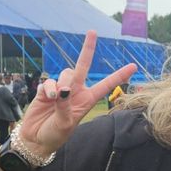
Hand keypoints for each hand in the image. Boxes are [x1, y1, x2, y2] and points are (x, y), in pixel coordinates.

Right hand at [19, 32, 136, 157]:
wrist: (36, 139)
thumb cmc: (55, 135)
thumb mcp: (64, 124)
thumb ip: (64, 106)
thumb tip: (62, 90)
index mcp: (87, 100)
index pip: (106, 85)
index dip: (119, 75)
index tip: (134, 66)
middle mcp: (76, 91)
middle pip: (83, 66)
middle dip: (88, 49)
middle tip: (92, 32)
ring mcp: (61, 89)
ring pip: (65, 73)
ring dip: (61, 82)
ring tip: (56, 98)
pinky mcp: (47, 90)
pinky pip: (49, 81)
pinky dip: (48, 89)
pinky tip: (47, 98)